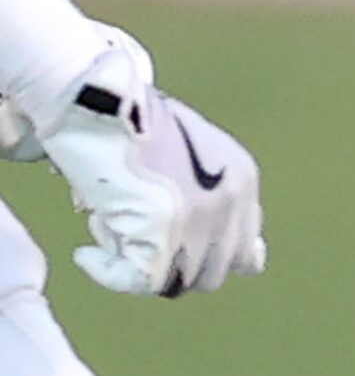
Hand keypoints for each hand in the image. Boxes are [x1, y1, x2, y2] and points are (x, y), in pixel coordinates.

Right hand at [33, 55, 264, 297]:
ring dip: (139, 263)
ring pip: (178, 280)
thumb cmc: (125, 114)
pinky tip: (88, 257)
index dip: (206, 260)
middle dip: (169, 264)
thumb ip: (204, 190)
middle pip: (211, 273)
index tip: (173, 254)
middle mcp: (231, 202)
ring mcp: (201, 220)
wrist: (94, 95)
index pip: (245, 254)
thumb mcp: (184, 147)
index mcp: (241, 179)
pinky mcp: (164, 232)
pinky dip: (109, 274)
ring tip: (107, 225)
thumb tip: (224, 252)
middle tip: (130, 239)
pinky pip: (140, 280)